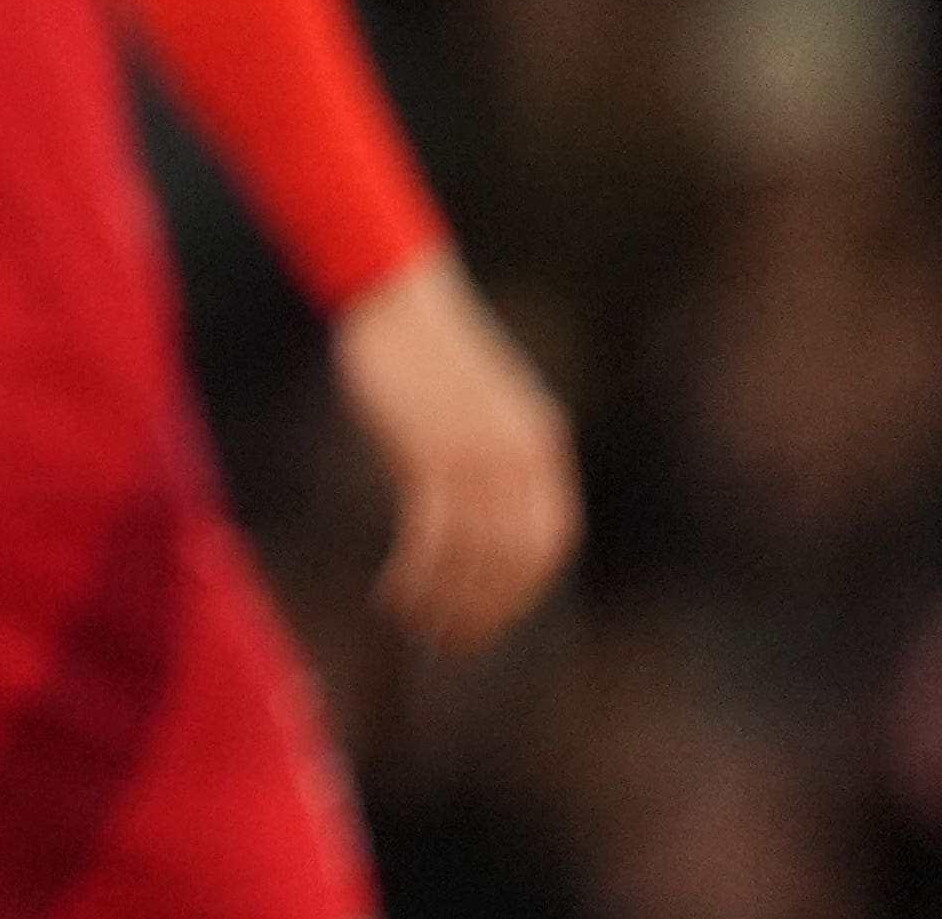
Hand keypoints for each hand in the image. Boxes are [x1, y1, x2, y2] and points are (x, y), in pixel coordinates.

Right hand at [333, 249, 577, 651]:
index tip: (485, 620)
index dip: (519, 593)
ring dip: (447, 603)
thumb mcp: (471, 412)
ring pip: (475, 557)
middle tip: (450, 643)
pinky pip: (434, 536)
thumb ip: (483, 463)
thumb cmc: (422, 356)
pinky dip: (417, 576)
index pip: (547, 543)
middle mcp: (522, 455)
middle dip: (486, 613)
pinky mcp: (432, 452)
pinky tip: (394, 592)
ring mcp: (479, 454)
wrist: (395, 298)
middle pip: (516, 560)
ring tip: (416, 624)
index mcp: (540, 445)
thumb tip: (467, 531)